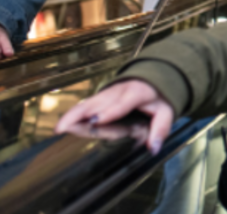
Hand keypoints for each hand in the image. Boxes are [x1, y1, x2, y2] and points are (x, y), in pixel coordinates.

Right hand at [56, 80, 174, 154]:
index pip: (122, 103)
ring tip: (59, 128)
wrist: (153, 77)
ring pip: (88, 103)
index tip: (97, 120)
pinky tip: (62, 124)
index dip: (110, 111)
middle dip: (82, 114)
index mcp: (136, 92)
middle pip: (98, 103)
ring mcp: (107, 93)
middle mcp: (118, 91)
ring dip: (72, 114)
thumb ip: (160, 129)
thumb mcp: (167, 111)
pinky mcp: (100, 97)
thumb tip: (153, 149)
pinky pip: (86, 105)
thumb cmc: (159, 96)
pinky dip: (73, 114)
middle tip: (65, 128)